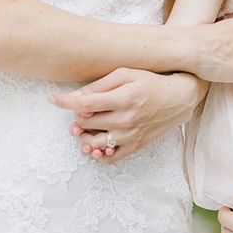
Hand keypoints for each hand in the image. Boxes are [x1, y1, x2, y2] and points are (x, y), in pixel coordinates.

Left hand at [50, 68, 204, 163]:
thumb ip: (101, 84)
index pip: (85, 104)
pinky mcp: (135, 146)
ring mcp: (130, 136)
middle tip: (79, 110)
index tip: (53, 99)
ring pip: (94, 144)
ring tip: (82, 128)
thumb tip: (78, 96)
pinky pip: (110, 158)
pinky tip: (95, 144)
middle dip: (77, 117)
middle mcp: (126, 120)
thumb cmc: (151, 81)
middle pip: (87, 124)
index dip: (65, 102)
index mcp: (123, 98)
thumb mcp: (127, 73)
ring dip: (82, 137)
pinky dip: (98, 154)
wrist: (179, 97)